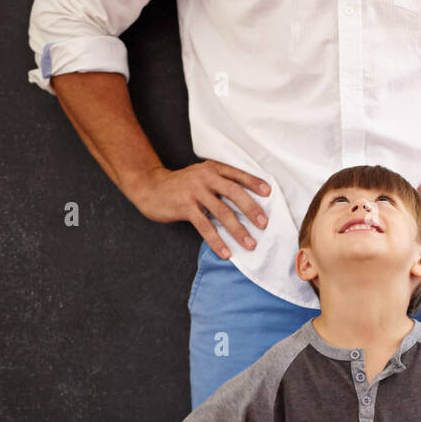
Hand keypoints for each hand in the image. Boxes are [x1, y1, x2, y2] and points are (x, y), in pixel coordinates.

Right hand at [126, 161, 271, 258]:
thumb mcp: (200, 176)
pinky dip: (217, 241)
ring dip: (238, 230)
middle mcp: (205, 177)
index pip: (237, 174)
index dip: (254, 182)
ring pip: (222, 212)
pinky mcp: (185, 206)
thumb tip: (245, 203)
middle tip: (264, 224)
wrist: (151, 187)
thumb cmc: (180, 185)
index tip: (269, 192)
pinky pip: (205, 227)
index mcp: (212, 168)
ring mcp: (195, 191)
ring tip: (250, 244)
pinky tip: (226, 253)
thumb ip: (219, 183)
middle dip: (251, 209)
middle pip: (234, 192)